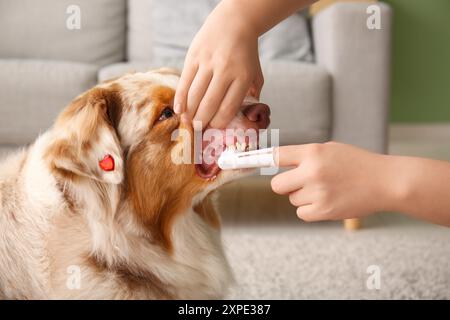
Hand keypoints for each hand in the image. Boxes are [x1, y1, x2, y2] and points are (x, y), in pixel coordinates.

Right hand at [174, 0, 263, 128]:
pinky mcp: (194, 56)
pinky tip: (179, 110)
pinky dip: (180, 98)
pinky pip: (185, 82)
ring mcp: (208, 63)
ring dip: (189, 113)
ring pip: (195, 95)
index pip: (228, 108)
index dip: (218, 123)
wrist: (235, 22)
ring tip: (187, 123)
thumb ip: (252, 94)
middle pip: (209, 104)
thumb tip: (245, 116)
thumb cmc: (246, 53)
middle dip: (202, 122)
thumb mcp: (256, 73)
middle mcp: (225, 70)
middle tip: (197, 131)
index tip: (212, 130)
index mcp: (243, 77)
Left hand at [271, 142, 393, 221]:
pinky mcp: (324, 212)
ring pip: (292, 199)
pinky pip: (302, 213)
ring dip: (302, 196)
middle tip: (300, 182)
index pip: (276, 156)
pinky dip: (310, 209)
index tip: (244, 162)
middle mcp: (312, 172)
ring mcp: (318, 193)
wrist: (385, 182)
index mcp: (313, 152)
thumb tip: (277, 162)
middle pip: (277, 185)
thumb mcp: (330, 149)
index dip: (259, 160)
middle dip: (285, 185)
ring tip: (325, 190)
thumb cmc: (357, 163)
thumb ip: (305, 156)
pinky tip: (326, 201)